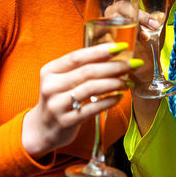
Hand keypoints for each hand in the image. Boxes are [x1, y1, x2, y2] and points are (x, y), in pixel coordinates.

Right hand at [21, 42, 135, 155]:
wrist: (42, 129)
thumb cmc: (59, 99)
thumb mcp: (62, 80)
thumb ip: (82, 67)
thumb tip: (113, 53)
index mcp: (50, 71)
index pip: (78, 56)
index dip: (101, 51)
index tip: (121, 47)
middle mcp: (51, 86)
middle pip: (88, 71)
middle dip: (114, 66)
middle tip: (133, 64)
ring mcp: (57, 105)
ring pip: (91, 89)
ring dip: (114, 83)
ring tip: (128, 82)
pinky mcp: (66, 121)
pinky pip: (92, 109)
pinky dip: (108, 102)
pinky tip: (119, 97)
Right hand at [112, 0, 175, 102]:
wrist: (143, 70)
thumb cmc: (148, 41)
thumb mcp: (159, 19)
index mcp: (121, 7)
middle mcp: (110, 16)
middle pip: (118, 8)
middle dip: (138, 14)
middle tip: (154, 24)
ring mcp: (105, 31)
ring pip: (113, 22)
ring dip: (132, 28)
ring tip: (146, 36)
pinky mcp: (102, 47)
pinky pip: (108, 40)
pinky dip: (122, 42)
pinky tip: (134, 46)